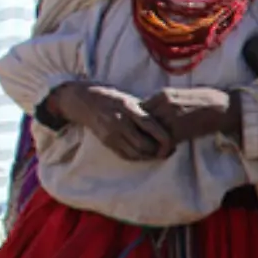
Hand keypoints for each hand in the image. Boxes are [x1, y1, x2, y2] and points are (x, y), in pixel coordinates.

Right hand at [52, 84, 173, 161]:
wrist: (86, 101)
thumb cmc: (114, 99)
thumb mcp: (131, 100)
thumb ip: (146, 112)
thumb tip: (169, 124)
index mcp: (128, 108)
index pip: (151, 126)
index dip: (164, 138)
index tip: (172, 143)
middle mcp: (119, 121)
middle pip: (144, 144)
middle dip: (158, 151)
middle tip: (167, 150)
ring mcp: (111, 133)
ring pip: (135, 153)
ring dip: (149, 156)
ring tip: (158, 153)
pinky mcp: (107, 142)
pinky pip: (126, 156)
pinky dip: (138, 158)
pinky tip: (145, 154)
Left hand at [140, 87, 238, 142]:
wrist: (225, 108)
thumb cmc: (208, 100)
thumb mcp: (182, 94)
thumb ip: (166, 101)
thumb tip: (153, 110)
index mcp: (164, 94)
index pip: (141, 107)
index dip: (141, 119)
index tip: (144, 127)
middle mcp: (164, 104)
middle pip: (141, 121)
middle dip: (142, 131)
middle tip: (146, 140)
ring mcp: (171, 118)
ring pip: (150, 133)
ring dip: (151, 141)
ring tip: (156, 147)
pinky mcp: (180, 131)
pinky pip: (163, 142)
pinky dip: (163, 148)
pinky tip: (169, 150)